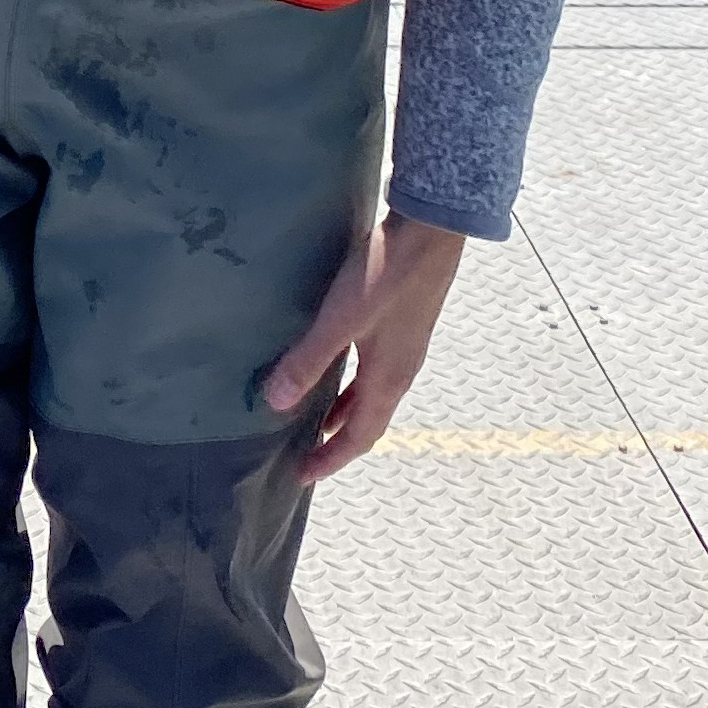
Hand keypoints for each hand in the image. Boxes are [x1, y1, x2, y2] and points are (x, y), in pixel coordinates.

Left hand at [258, 212, 466, 481]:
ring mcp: (405, 347)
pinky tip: (338, 361)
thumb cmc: (385, 275)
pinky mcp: (403, 323)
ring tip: (316, 415)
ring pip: (372, 394)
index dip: (331, 458)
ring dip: (345, 410)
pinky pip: (374, 370)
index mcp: (388, 379)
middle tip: (307, 453)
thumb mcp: (340, 320)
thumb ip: (307, 360)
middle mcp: (401, 370)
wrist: (432, 231)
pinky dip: (353, 382)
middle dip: (337, 440)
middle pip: (368, 420)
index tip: (302, 475)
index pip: (360, 436)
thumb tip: (275, 403)